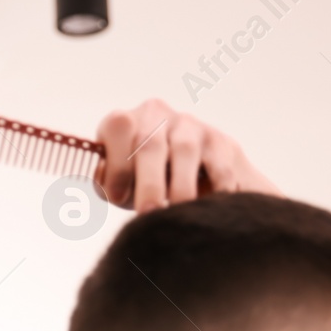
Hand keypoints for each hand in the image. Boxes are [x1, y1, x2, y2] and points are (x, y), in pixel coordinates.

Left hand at [93, 98, 280, 212]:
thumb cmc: (140, 181)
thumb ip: (109, 187)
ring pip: (185, 151)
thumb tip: (113, 189)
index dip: (117, 163)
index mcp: (125, 122)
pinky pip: (220, 167)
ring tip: (179, 215)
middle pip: (151, 143)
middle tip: (149, 213)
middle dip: (150, 183)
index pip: (118, 127)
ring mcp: (191, 126)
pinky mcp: (222, 143)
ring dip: (182, 187)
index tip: (118, 198)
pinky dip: (215, 190)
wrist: (187, 173)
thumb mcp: (118, 184)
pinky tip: (210, 210)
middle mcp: (157, 116)